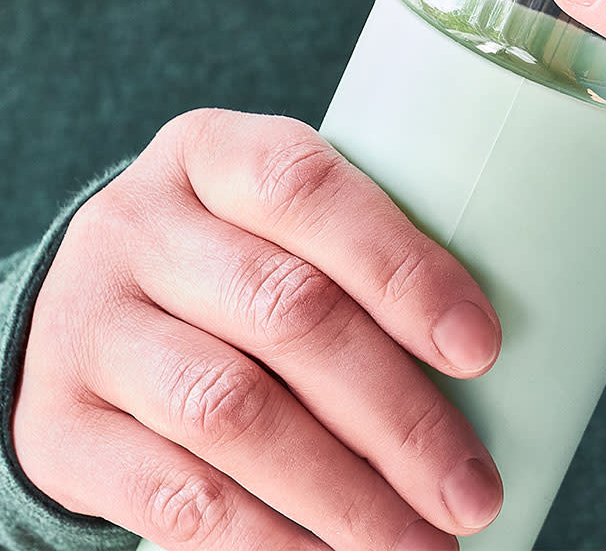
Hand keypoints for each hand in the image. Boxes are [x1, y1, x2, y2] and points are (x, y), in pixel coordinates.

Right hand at [12, 109, 503, 549]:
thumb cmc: (231, 259)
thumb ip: (355, 257)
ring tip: (422, 546)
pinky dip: (267, 541)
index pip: (308, 190)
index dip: (401, 269)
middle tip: (471, 490)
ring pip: (233, 412)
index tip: (481, 349)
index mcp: (212, 154)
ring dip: (344, 496)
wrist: (84, 314)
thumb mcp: (278, 221)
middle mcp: (139, 227)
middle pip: (287, 312)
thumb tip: (486, 358)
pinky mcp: (59, 429)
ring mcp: (90, 326)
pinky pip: (173, 497)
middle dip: (397, 415)